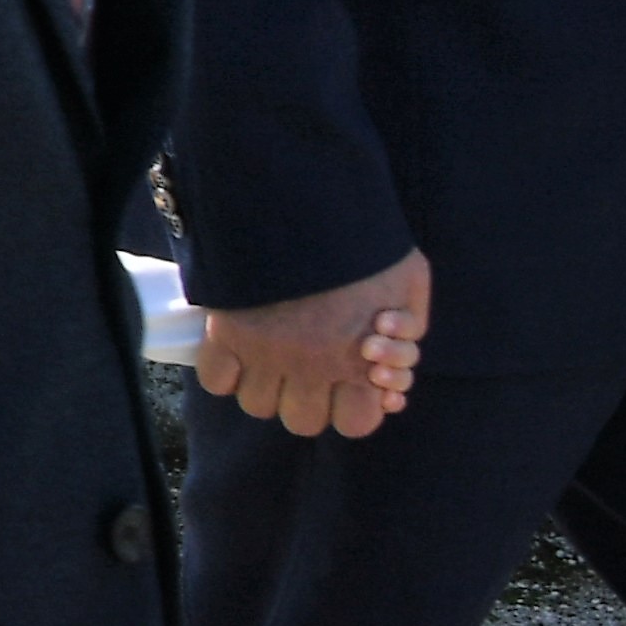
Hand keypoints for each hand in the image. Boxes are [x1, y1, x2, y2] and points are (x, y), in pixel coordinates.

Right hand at [196, 246, 429, 437]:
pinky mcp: (227, 334)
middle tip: (306, 370)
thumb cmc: (366, 243)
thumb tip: (393, 357)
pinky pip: (216, 380)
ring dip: (264, 386)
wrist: (307, 201)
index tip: (349, 384)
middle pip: (302, 422)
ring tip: (269, 357)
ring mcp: (267, 354)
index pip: (356, 424)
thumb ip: (408, 326)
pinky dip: (224, 372)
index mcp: (360, 362)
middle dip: (308, 399)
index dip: (353, 408)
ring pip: (257, 405)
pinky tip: (237, 349)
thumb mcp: (409, 284)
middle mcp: (313, 368)